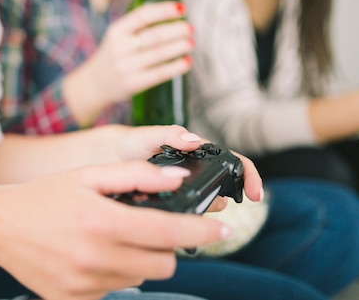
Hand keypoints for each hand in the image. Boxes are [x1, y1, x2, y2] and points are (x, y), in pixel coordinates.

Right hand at [0, 162, 231, 299]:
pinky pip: (113, 290)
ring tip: (113, 238)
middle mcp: (96, 258)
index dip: (202, 231)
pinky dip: (115, 274)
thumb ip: (136, 175)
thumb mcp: (89, 174)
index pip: (169, 232)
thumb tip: (178, 179)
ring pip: (139, 279)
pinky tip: (93, 255)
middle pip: (163, 264)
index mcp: (103, 222)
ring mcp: (85, 285)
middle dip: (168, 246)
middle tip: (151, 229)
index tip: (222, 228)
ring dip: (139, 260)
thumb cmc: (45, 196)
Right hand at [63, 2, 192, 125]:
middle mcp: (120, 48)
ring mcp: (126, 67)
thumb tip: (172, 15)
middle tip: (190, 28)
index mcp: (116, 31)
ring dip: (179, 46)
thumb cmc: (113, 56)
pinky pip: (159, 74)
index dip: (164, 10)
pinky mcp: (133, 83)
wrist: (95, 84)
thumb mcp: (117, 36)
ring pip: (159, 53)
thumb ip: (138, 26)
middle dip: (176, 30)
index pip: (142, 16)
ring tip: (191, 42)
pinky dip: (176, 67)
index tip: (181, 8)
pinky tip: (187, 62)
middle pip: (154, 35)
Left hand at [95, 124, 263, 204]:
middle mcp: (194, 172)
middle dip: (228, 197)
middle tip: (217, 205)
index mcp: (196, 152)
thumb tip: (195, 140)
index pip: (232, 162)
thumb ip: (170, 134)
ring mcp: (184, 189)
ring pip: (208, 203)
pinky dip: (187, 219)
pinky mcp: (171, 205)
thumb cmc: (129, 144)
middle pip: (223, 186)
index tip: (254, 193)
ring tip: (192, 211)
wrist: (103, 160)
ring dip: (207, 209)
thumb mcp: (147, 135)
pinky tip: (177, 223)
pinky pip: (188, 214)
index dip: (248, 176)